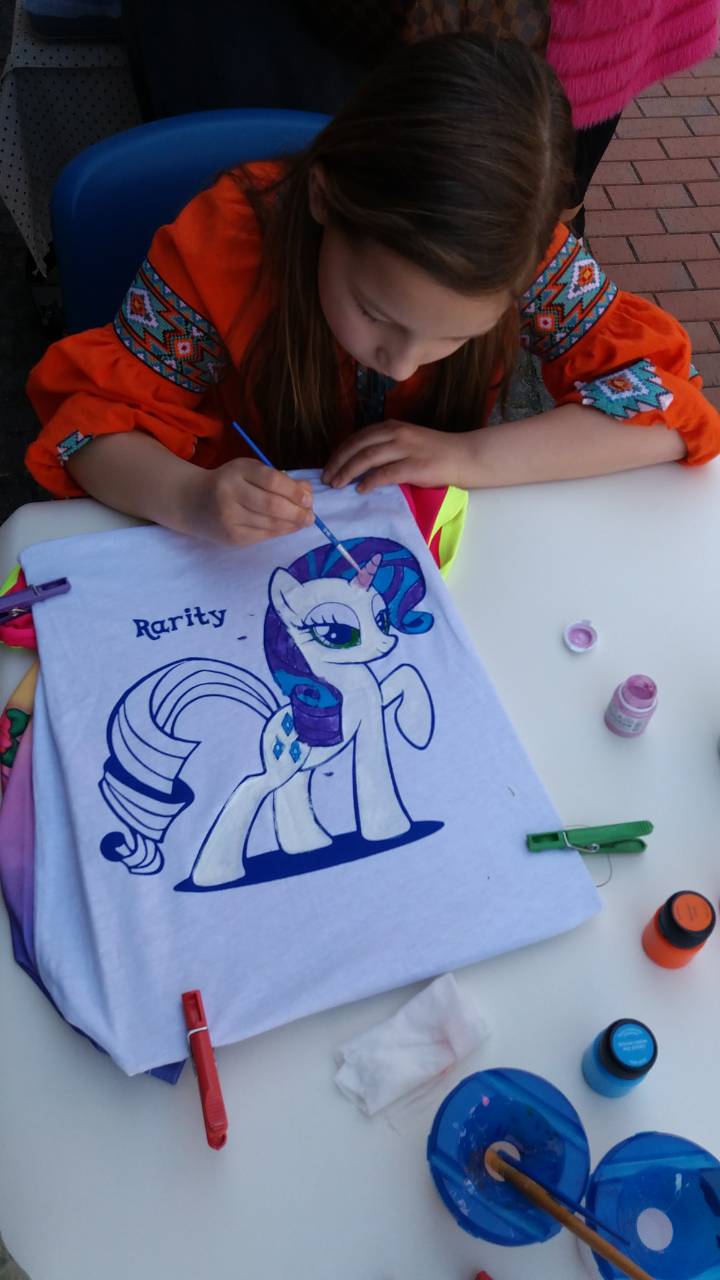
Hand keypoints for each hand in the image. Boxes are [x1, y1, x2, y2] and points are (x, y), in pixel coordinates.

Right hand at [185, 458, 313, 544]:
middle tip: (311, 516)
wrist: (191, 501)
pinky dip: (279, 532)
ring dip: (292, 524)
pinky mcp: (232, 537)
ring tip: (303, 521)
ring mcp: (229, 518)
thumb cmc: (228, 482)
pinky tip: (288, 528)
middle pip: (272, 506)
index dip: (294, 491)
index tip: (308, 498)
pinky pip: (262, 536)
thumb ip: (277, 478)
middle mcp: (230, 494)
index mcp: (237, 471)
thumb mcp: (249, 471)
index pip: (271, 481)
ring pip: (269, 524)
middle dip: (297, 512)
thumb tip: (307, 491)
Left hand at [322, 420, 472, 492]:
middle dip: (338, 463)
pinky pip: (386, 473)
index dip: (340, 452)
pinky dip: (370, 481)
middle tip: (326, 479)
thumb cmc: (434, 453)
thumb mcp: (406, 442)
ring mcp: (406, 449)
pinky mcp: (415, 466)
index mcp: (392, 427)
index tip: (328, 467)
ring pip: (368, 458)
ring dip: (348, 472)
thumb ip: (385, 448)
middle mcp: (396, 434)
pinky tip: (360, 489)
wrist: (464, 456)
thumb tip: (358, 464)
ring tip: (337, 485)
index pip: (358, 437)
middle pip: (358, 446)